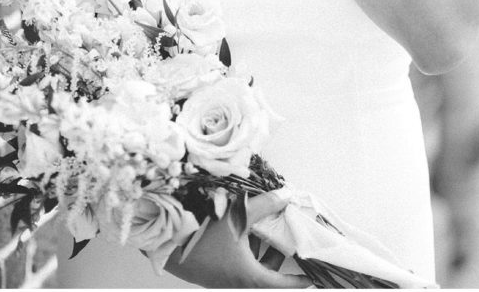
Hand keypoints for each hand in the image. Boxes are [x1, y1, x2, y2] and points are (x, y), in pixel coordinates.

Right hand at [164, 192, 311, 288]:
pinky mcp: (214, 274)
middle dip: (279, 259)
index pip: (285, 284)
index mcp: (251, 277)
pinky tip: (239, 231)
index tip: (312, 276)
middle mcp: (240, 283)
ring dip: (260, 253)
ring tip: (263, 231)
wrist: (166, 245)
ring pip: (252, 270)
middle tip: (287, 243)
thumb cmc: (202, 236)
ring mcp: (226, 279)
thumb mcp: (235, 217)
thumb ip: (263, 206)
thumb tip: (286, 195)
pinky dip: (244, 252)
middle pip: (269, 276)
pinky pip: (238, 266)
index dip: (300, 280)